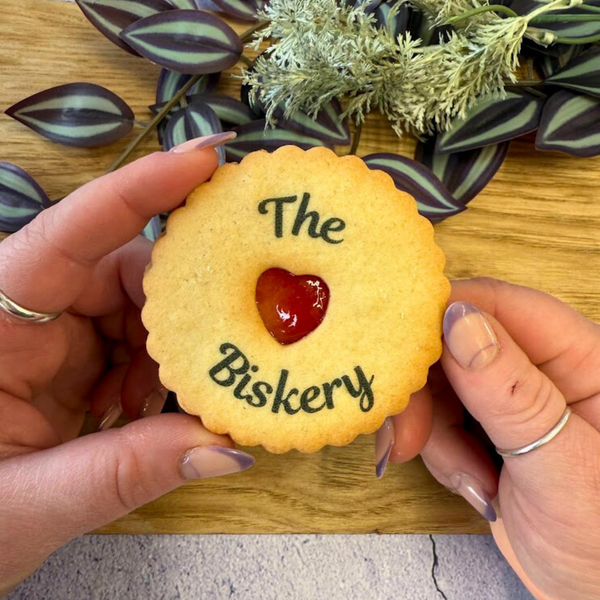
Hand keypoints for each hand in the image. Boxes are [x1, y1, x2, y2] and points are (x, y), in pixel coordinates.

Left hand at [0, 135, 253, 596]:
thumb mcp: (25, 505)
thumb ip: (124, 473)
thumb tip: (228, 447)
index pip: (67, 234)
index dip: (140, 188)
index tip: (208, 156)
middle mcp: (18, 310)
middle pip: (116, 269)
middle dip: (173, 305)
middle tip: (211, 349)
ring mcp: (44, 332)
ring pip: (131, 306)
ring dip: (164, 350)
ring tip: (158, 405)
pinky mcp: (63, 355)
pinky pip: (126, 339)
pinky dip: (152, 371)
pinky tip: (142, 412)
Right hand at [385, 278, 599, 599]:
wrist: (592, 593)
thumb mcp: (562, 466)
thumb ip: (509, 392)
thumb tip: (457, 319)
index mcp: (581, 356)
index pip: (500, 305)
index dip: (442, 317)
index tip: (398, 353)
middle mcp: (540, 367)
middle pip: (454, 343)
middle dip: (424, 393)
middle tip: (409, 440)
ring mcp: (509, 397)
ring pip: (437, 383)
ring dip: (432, 432)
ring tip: (471, 481)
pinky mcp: (485, 425)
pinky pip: (436, 416)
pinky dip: (438, 450)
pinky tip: (473, 485)